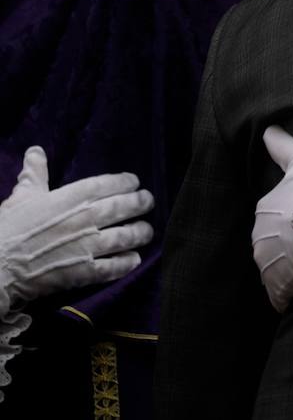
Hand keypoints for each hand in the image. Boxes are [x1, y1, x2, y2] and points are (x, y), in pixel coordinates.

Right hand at [0, 147, 154, 313]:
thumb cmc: (9, 228)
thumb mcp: (22, 196)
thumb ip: (35, 174)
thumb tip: (35, 151)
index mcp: (72, 197)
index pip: (109, 184)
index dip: (125, 182)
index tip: (134, 182)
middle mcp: (86, 218)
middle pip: (125, 207)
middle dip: (141, 203)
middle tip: (148, 201)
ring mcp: (88, 245)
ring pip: (126, 236)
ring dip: (141, 233)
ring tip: (146, 231)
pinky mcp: (85, 271)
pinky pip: (114, 266)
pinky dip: (127, 262)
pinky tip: (134, 259)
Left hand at [252, 127, 292, 311]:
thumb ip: (284, 146)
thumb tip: (267, 129)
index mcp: (263, 209)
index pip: (273, 216)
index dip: (292, 219)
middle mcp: (258, 238)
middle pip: (272, 243)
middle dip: (288, 245)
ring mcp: (267, 265)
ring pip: (275, 267)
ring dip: (289, 268)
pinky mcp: (278, 288)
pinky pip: (280, 294)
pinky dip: (289, 293)